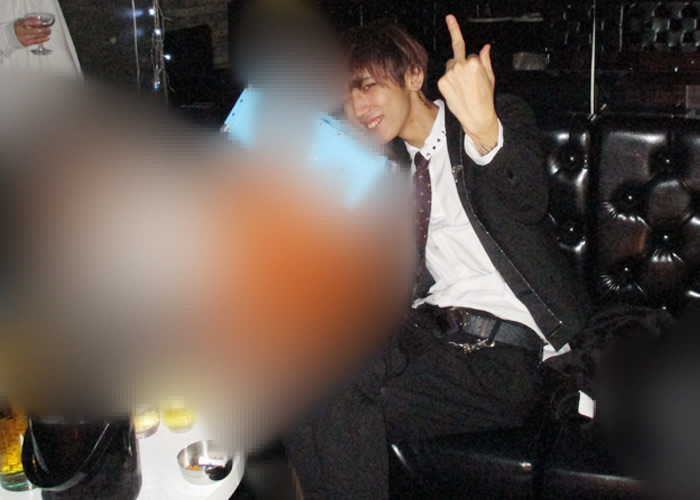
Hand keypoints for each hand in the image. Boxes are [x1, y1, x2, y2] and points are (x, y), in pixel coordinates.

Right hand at [14, 17, 50, 46]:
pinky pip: (36, 41)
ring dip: (44, 35)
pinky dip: (42, 40)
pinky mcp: (27, 43)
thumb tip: (38, 18)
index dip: (35, 22)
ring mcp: (25, 38)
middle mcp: (22, 31)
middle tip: (48, 28)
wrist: (12, 37)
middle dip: (42, 30)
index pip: (27, 23)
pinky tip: (47, 38)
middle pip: (34, 31)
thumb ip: (29, 20)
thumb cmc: (19, 28)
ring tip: (49, 32)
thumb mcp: (21, 22)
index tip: (41, 22)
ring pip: (36, 36)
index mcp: (20, 25)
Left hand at [437, 14, 497, 154]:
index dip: (472, 61)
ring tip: (462, 88)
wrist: (476, 116)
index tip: (450, 19)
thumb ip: (485, 60)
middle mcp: (460, 65)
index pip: (469, 53)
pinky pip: (444, 76)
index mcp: (474, 62)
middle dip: (461, 65)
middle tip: (468, 82)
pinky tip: (456, 91)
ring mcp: (449, 74)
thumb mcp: (490, 77)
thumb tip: (485, 47)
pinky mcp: (442, 82)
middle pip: (457, 57)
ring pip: (449, 66)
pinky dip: (448, 82)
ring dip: (454, 72)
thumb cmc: (485, 97)